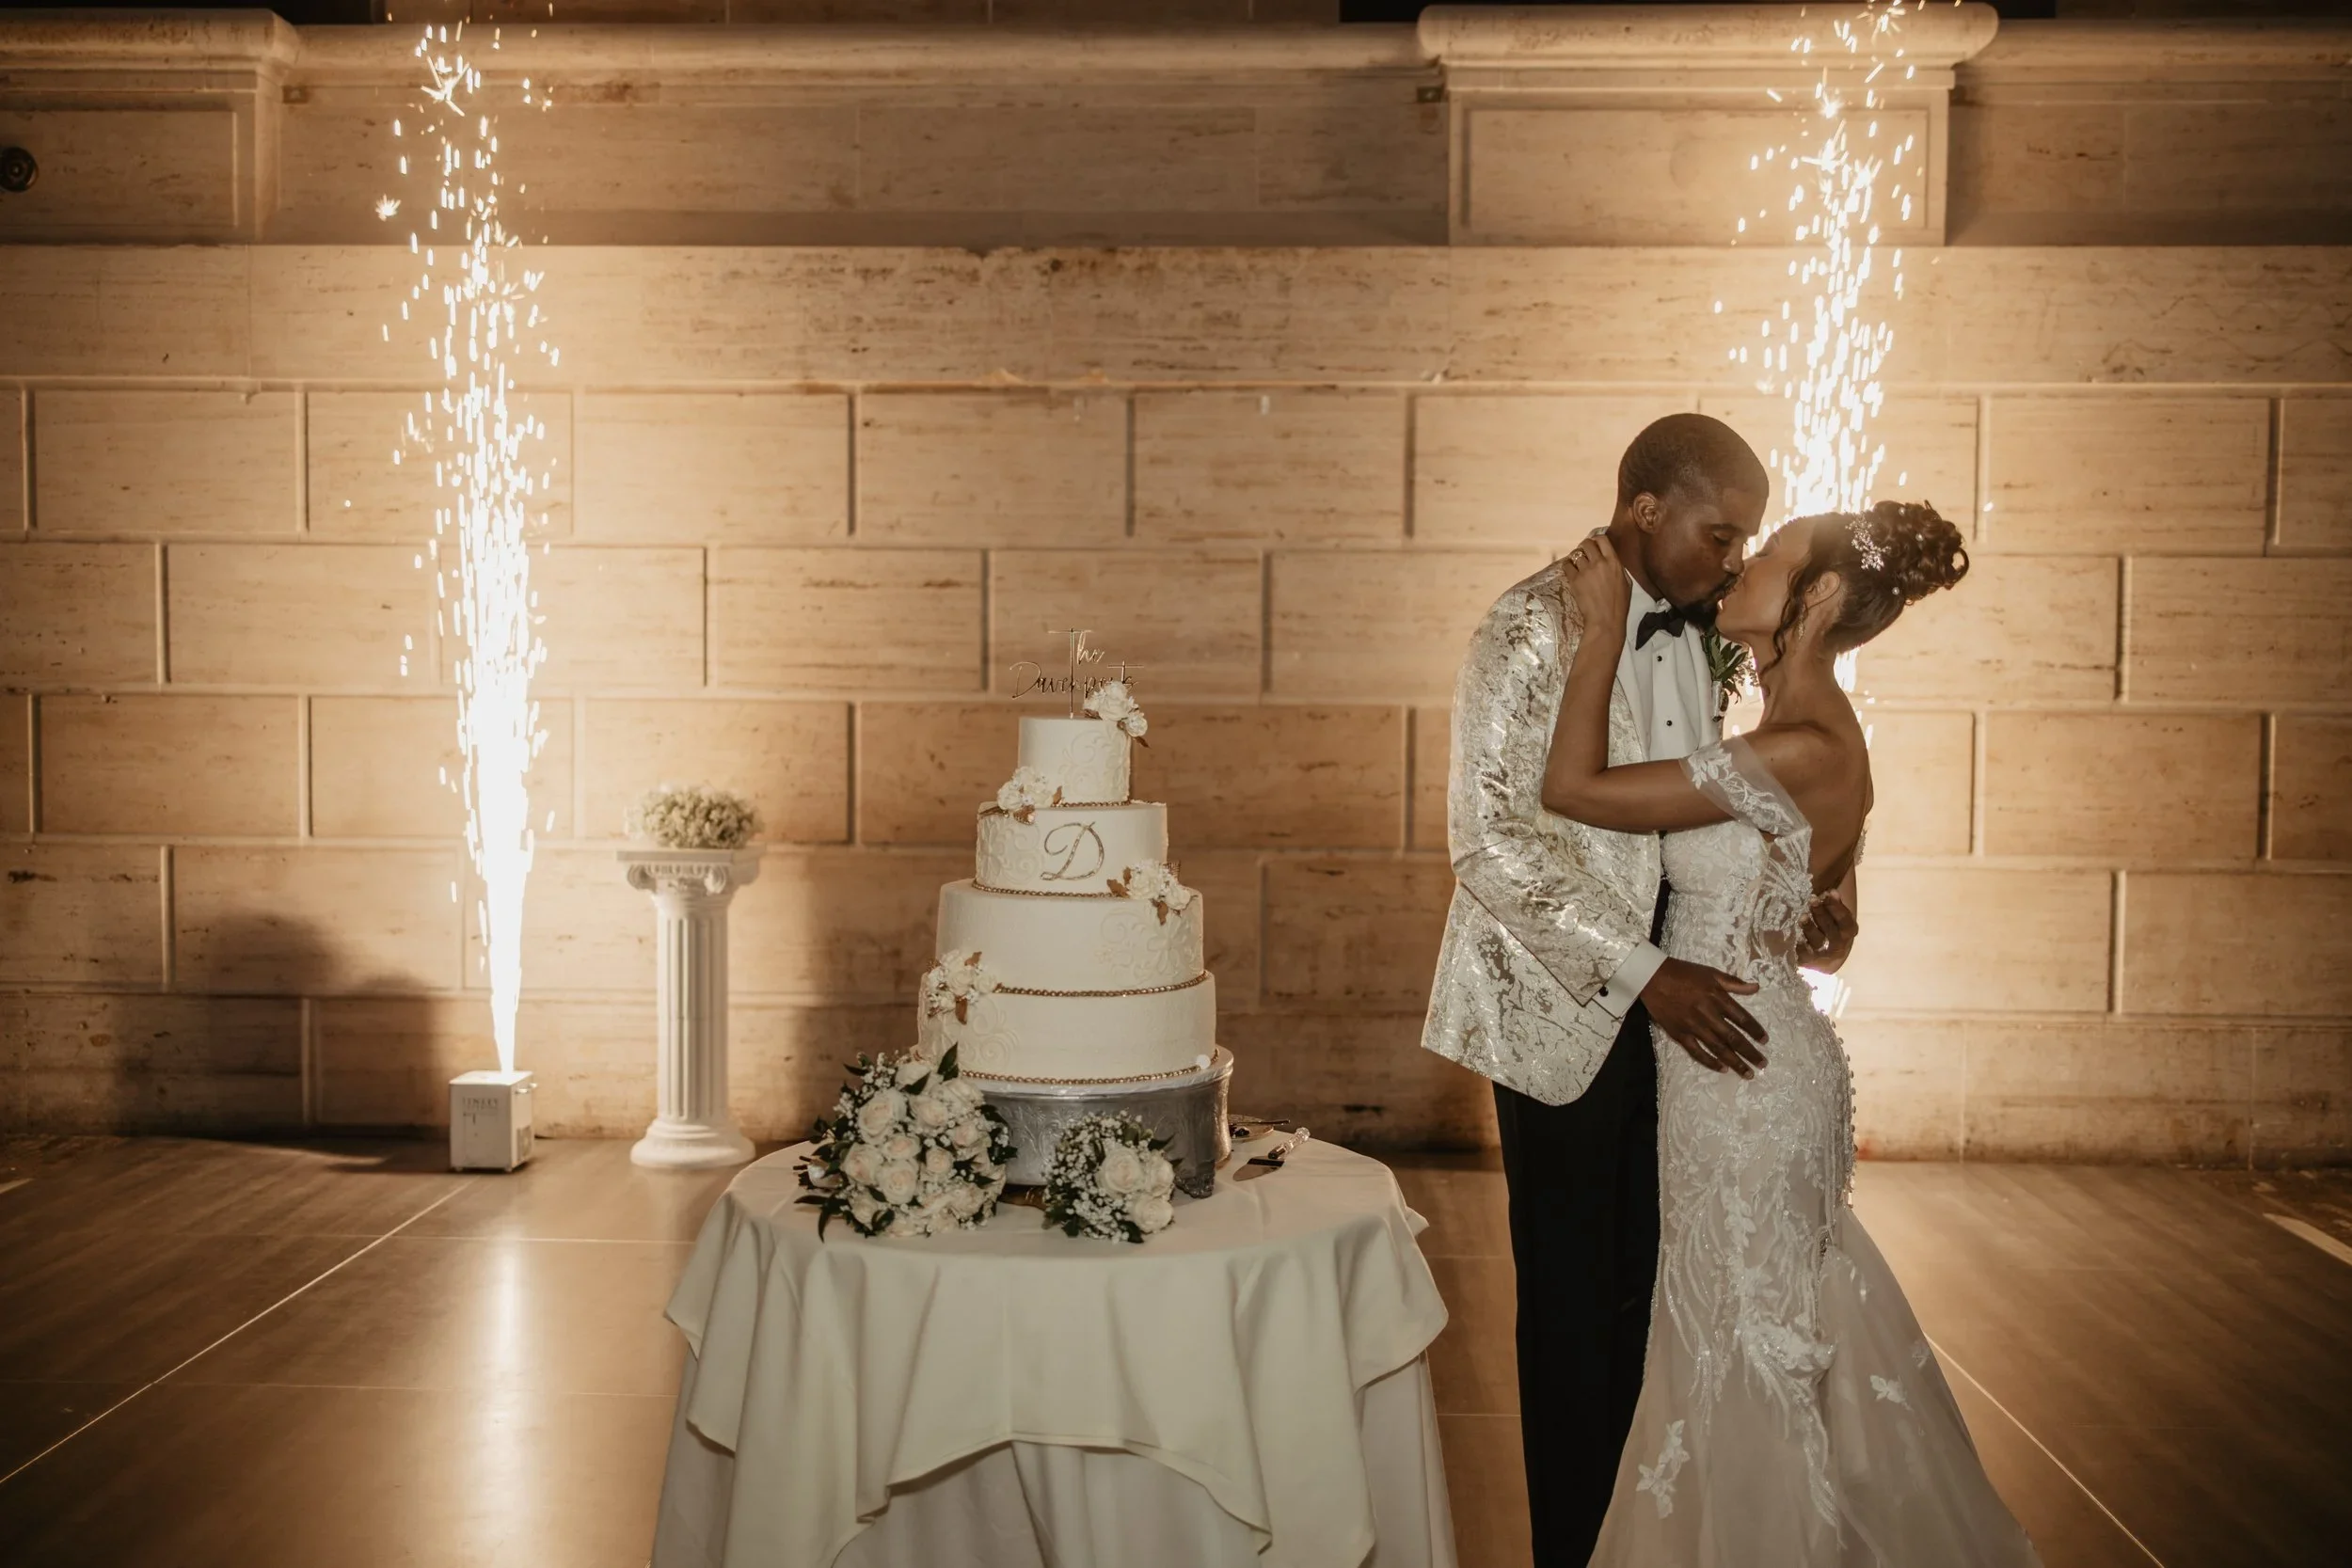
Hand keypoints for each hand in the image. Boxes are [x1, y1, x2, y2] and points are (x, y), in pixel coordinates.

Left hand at [1561, 530, 1629, 636]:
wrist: (1605, 620)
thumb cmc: (1619, 604)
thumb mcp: (1626, 582)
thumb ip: (1617, 568)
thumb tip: (1610, 560)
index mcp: (1614, 562)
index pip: (1602, 539)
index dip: (1596, 540)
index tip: (1595, 545)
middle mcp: (1599, 562)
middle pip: (1586, 543)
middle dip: (1584, 547)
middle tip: (1584, 554)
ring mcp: (1585, 570)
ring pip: (1575, 554)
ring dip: (1576, 558)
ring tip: (1578, 565)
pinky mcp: (1574, 580)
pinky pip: (1566, 565)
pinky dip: (1568, 566)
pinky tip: (1571, 571)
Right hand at [1640, 957, 1767, 1076]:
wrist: (1652, 977)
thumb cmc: (1684, 973)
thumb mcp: (1711, 972)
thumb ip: (1734, 982)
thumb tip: (1756, 987)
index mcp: (1717, 998)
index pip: (1742, 1018)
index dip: (1755, 1031)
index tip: (1765, 1041)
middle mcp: (1708, 1014)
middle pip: (1733, 1038)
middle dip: (1749, 1053)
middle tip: (1762, 1064)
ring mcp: (1693, 1026)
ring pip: (1718, 1048)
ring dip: (1734, 1062)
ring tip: (1747, 1074)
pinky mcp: (1679, 1034)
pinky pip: (1696, 1052)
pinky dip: (1709, 1062)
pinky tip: (1722, 1069)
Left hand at [1800, 893, 1857, 973]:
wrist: (1821, 959)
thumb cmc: (1828, 930)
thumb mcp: (1834, 918)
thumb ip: (1832, 905)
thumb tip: (1830, 889)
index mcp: (1847, 932)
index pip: (1845, 920)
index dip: (1838, 907)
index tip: (1829, 892)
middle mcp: (1838, 945)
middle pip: (1831, 929)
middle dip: (1821, 913)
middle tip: (1812, 899)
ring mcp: (1823, 955)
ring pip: (1818, 941)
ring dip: (1810, 928)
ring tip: (1802, 917)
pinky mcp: (1808, 962)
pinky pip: (1804, 954)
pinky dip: (1799, 945)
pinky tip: (1794, 936)